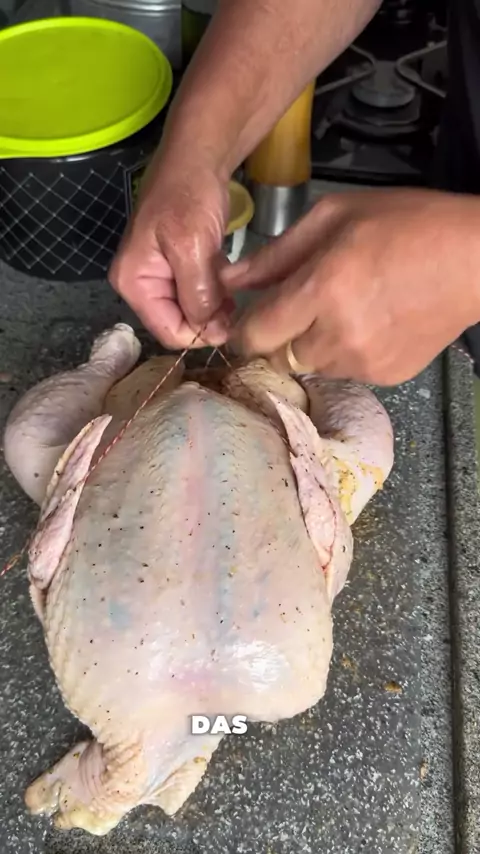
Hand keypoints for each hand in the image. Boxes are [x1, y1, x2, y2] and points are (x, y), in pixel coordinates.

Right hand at [109, 155, 232, 349]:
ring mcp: (158, 275)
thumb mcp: (191, 248)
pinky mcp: (176, 266)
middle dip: (206, 322)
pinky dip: (213, 294)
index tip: (231, 329)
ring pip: (189, 310)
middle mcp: (140, 283)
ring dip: (212, 309)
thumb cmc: (188, 196)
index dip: (198, 336)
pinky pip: (195, 293)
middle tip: (237, 312)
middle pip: (177, 323)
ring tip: (235, 299)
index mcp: (133, 282)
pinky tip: (228, 285)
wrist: (197, 157)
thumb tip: (210, 331)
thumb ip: (197, 294)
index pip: (166, 331)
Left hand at [222, 189, 479, 384]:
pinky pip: (344, 372)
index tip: (251, 320)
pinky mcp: (385, 377)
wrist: (475, 260)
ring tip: (343, 309)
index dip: (244, 331)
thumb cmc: (406, 224)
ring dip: (312, 345)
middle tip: (303, 307)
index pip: (256, 335)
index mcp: (322, 289)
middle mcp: (339, 335)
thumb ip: (276, 255)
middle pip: (278, 357)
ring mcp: (364, 362)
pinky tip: (369, 323)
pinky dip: (344, 353)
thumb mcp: (334, 217)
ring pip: (311, 366)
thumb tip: (230, 280)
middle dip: (280, 336)